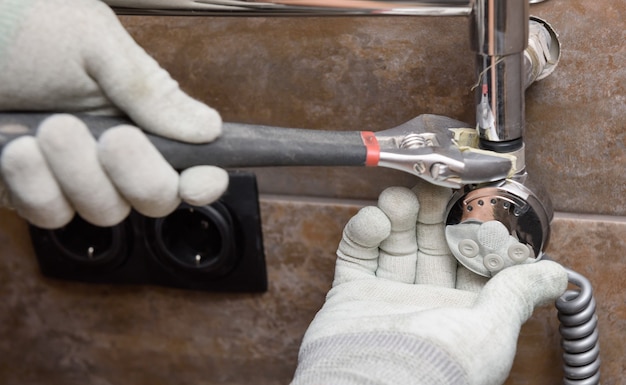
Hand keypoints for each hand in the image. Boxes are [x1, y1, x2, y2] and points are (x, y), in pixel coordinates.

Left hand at [0, 0, 224, 227]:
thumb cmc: (21, 27)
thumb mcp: (94, 43)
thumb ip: (152, 91)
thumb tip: (208, 128)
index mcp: (142, 115)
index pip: (191, 163)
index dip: (204, 180)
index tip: (197, 183)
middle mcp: (114, 152)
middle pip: (156, 199)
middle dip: (138, 175)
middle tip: (114, 140)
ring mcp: (73, 175)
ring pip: (104, 210)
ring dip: (79, 173)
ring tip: (52, 126)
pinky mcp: (31, 190)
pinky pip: (49, 213)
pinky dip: (36, 185)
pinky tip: (18, 148)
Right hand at [292, 183, 567, 384]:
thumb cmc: (435, 368)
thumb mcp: (492, 328)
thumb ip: (517, 292)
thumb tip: (554, 274)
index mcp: (464, 311)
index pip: (472, 257)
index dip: (472, 225)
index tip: (473, 195)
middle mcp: (426, 301)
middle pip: (431, 242)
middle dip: (433, 210)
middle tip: (434, 182)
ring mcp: (388, 295)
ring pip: (394, 241)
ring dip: (397, 213)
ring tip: (401, 197)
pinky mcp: (353, 292)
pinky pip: (357, 251)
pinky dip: (364, 229)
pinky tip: (375, 220)